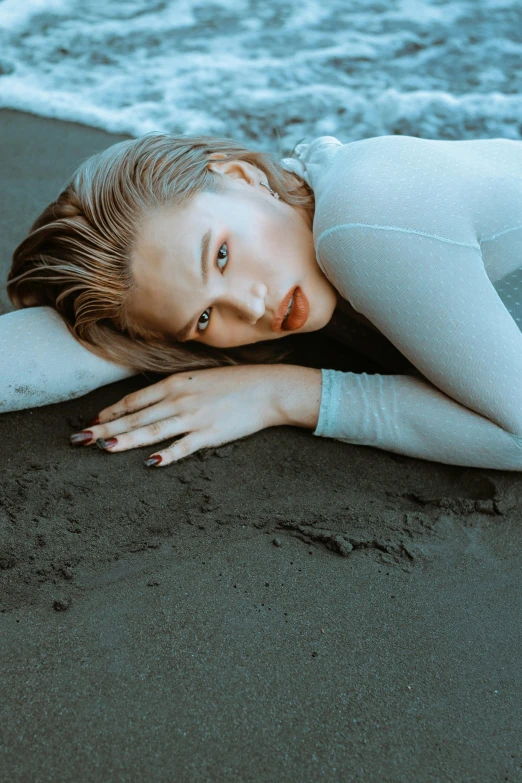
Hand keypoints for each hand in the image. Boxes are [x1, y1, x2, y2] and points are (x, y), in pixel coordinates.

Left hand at [70, 364, 319, 466]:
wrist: (267, 389)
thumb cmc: (233, 384)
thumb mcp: (198, 379)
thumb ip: (174, 390)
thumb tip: (151, 402)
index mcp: (175, 384)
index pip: (134, 400)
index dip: (112, 411)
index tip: (93, 420)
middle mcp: (179, 400)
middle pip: (136, 416)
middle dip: (106, 427)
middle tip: (80, 438)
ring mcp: (194, 418)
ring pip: (153, 431)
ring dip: (126, 440)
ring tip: (103, 448)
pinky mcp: (210, 435)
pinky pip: (184, 447)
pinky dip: (167, 455)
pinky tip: (150, 463)